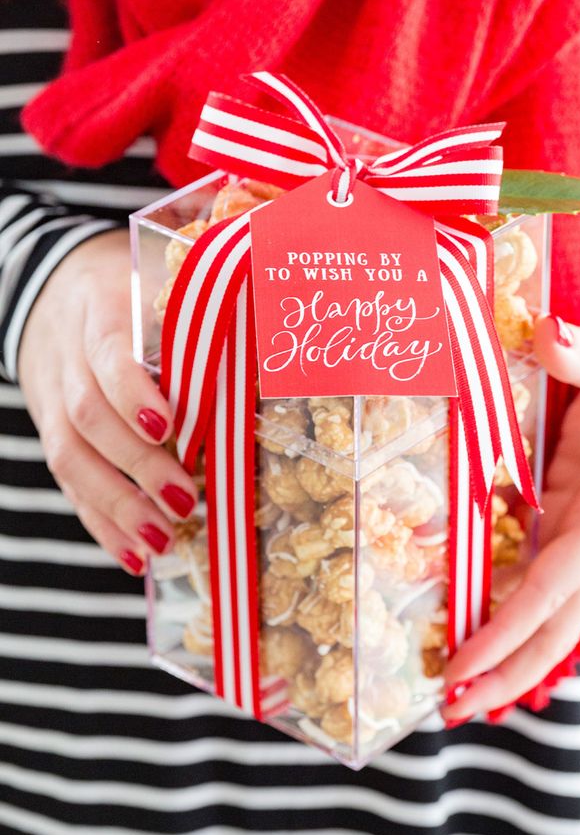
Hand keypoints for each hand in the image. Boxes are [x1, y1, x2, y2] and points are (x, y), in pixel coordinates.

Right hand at [17, 230, 198, 573]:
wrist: (54, 288)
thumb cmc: (130, 288)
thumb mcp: (159, 281)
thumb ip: (202, 311)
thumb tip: (274, 338)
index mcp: (98, 309)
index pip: (108, 354)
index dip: (133, 393)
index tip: (171, 427)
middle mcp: (65, 356)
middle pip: (87, 416)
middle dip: (137, 465)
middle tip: (185, 500)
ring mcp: (50, 397)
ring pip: (69, 458)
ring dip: (116, 506)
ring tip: (160, 541)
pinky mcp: (50, 431)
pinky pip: (67, 483)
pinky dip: (100, 522)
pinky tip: (133, 553)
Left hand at [443, 309, 579, 720]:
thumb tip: (547, 334)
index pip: (553, 588)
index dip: (507, 630)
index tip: (461, 667)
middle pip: (553, 621)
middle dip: (506, 666)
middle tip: (447, 705)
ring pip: (542, 598)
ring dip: (501, 636)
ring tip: (450, 672)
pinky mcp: (572, 500)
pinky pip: (534, 557)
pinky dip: (501, 585)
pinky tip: (464, 598)